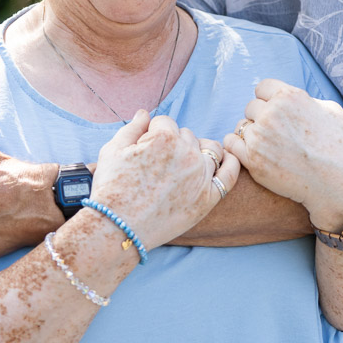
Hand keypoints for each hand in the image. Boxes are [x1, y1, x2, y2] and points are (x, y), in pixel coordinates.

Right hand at [86, 111, 239, 250]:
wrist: (117, 229)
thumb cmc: (111, 189)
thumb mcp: (112, 150)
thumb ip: (132, 128)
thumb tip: (145, 113)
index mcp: (164, 138)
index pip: (165, 123)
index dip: (151, 135)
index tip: (142, 152)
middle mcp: (186, 154)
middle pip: (186, 135)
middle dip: (172, 144)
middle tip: (156, 166)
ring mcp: (200, 176)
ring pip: (209, 149)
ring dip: (197, 151)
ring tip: (182, 165)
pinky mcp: (208, 198)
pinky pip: (229, 175)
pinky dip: (231, 163)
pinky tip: (226, 159)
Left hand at [224, 79, 342, 231]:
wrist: (339, 184)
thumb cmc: (341, 147)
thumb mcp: (330, 110)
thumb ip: (306, 100)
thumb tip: (290, 99)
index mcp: (290, 97)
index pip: (262, 88)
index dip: (268, 100)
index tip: (276, 113)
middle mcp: (272, 113)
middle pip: (250, 107)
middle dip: (260, 118)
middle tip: (275, 135)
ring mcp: (260, 137)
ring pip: (241, 127)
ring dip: (251, 135)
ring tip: (269, 148)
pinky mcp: (253, 160)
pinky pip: (231, 144)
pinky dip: (238, 148)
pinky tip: (253, 154)